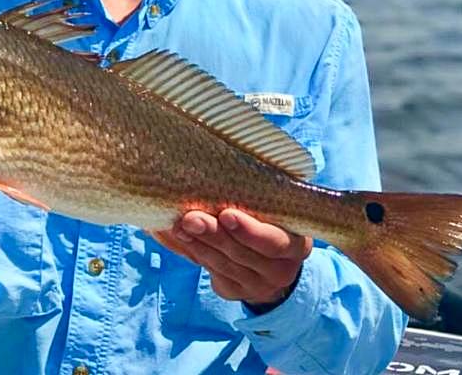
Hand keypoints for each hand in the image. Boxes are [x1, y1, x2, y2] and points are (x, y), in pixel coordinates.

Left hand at [163, 208, 311, 307]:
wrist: (272, 261)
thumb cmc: (271, 218)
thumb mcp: (276, 211)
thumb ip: (256, 199)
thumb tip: (219, 170)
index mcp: (296, 245)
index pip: (273, 242)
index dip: (249, 231)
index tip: (226, 214)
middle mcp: (279, 271)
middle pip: (241, 253)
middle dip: (213, 234)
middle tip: (190, 218)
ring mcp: (255, 285)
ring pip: (220, 264)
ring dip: (194, 242)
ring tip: (174, 224)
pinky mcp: (232, 291)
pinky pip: (205, 269)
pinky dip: (184, 249)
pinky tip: (165, 233)